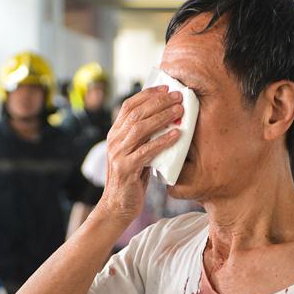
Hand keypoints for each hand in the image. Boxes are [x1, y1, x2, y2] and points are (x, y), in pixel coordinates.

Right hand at [97, 86, 183, 222]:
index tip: (166, 88)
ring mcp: (118, 154)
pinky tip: (176, 135)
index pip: (129, 106)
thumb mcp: (136, 152)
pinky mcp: (126, 168)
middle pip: (136, 113)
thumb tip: (166, 118)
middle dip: (159, 102)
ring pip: (140, 128)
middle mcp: (114, 140)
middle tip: (178, 97)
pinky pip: (146, 151)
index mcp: (115, 134)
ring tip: (179, 111)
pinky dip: (162, 141)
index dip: (147, 94)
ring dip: (162, 117)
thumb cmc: (132, 179)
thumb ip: (145, 137)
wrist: (117, 206)